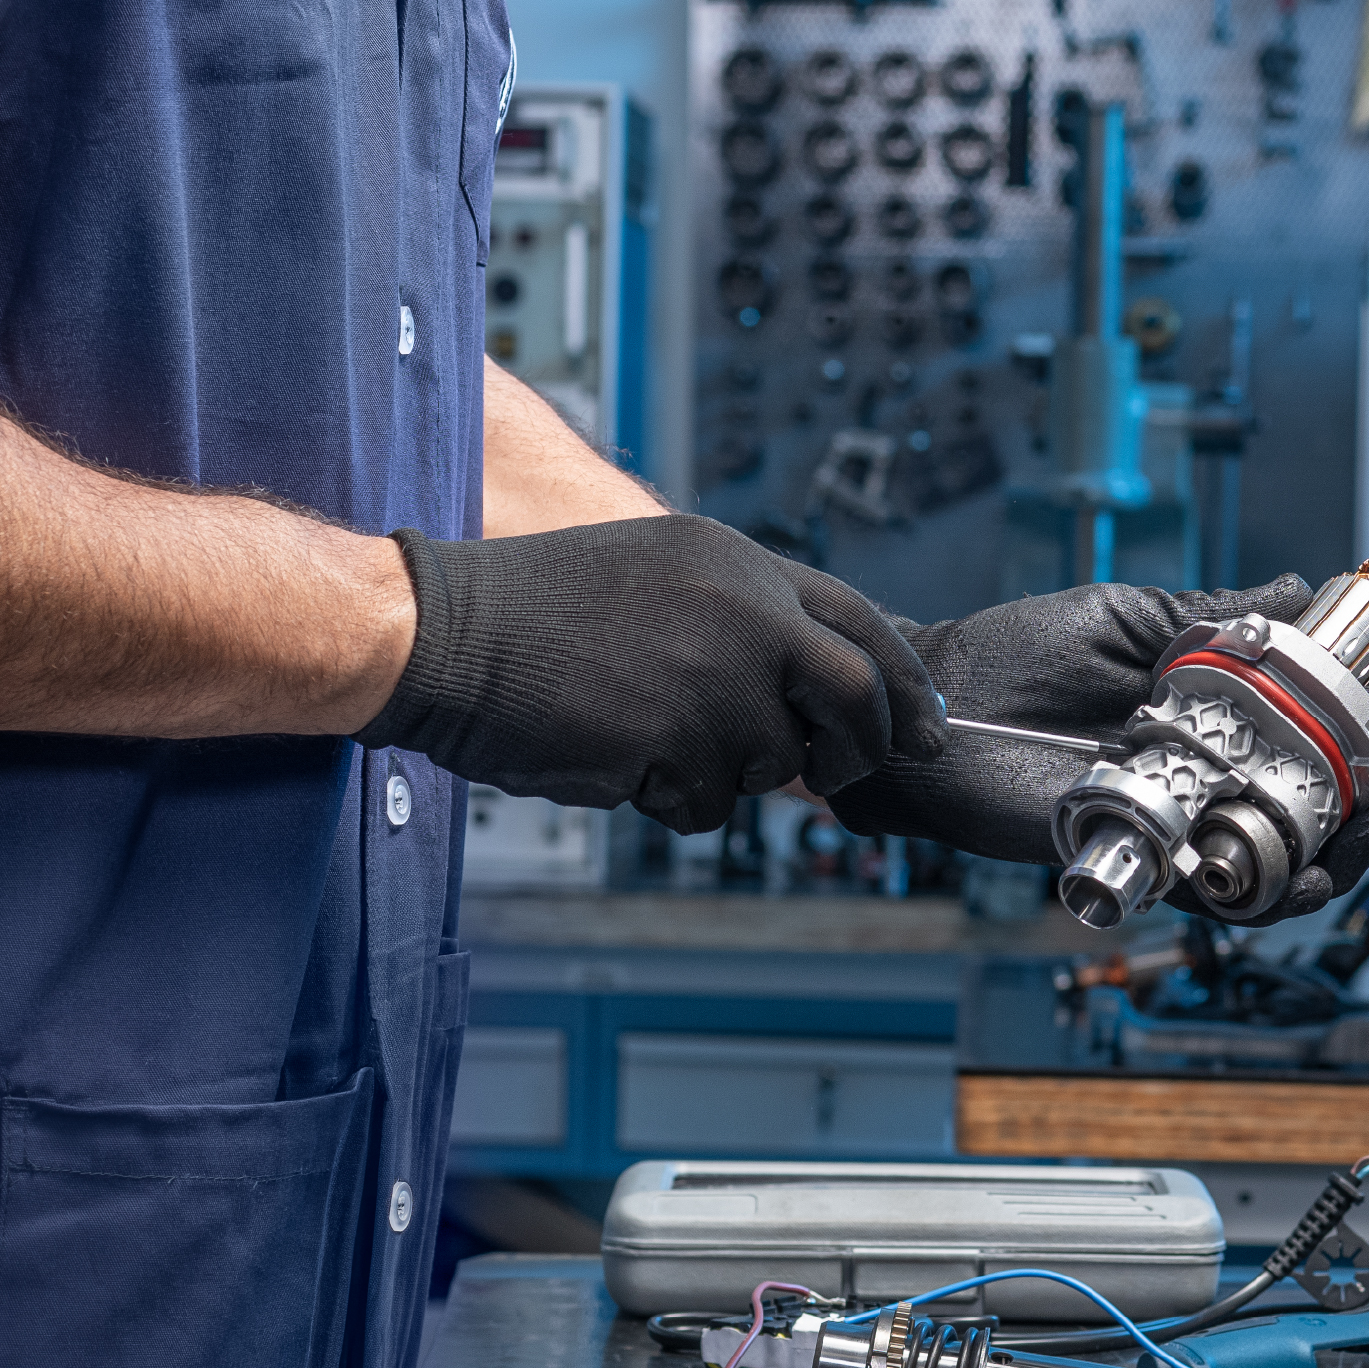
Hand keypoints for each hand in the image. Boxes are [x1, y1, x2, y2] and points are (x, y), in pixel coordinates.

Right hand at [355, 515, 941, 830]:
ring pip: (772, 763)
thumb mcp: (655, 577)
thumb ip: (740, 625)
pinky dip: (671, 800)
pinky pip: (708, 805)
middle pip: (856, 697)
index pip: (858, 621)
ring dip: (725, 772)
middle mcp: (743, 611)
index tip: (925, 727)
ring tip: (645, 735)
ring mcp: (715, 675)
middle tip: (835, 778)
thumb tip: (815, 708)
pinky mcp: (678, 739)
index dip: (901, 683)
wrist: (443, 632)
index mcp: (738, 562)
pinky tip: (616, 759)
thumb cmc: (533, 614)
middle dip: (858, 748)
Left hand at [825, 575, 1368, 922]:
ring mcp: (1185, 817)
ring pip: (1291, 851)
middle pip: (1322, 789)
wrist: (930, 711)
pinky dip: (1272, 891)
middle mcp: (1210, 764)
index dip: (1366, 702)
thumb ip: (1212, 613)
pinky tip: (1298, 873)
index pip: (1314, 710)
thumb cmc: (1011, 658)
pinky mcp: (1151, 861)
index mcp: (1214, 703)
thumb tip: (1302, 587)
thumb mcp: (1125, 619)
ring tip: (1359, 826)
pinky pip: (1227, 894)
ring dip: (1341, 846)